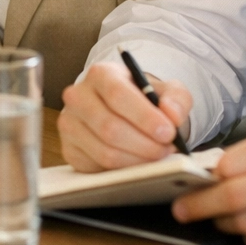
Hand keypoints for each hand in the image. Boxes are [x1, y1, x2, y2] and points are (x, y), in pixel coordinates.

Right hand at [58, 61, 191, 171]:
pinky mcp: (69, 148)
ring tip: (156, 156)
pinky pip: (97, 167)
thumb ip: (176, 99)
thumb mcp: (166, 91)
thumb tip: (172, 115)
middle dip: (144, 144)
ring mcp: (69, 123)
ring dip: (137, 160)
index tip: (168, 133)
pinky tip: (138, 162)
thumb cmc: (143, 99)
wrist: (122, 110)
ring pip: (104, 151)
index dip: (144, 117)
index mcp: (100, 74)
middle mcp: (78, 96)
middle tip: (166, 150)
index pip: (117, 94)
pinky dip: (123, 170)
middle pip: (109, 127)